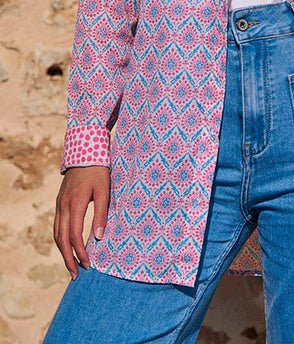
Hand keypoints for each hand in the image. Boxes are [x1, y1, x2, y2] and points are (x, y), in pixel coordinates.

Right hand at [53, 165, 109, 279]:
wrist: (85, 151)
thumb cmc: (99, 170)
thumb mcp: (104, 190)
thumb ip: (102, 214)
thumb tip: (98, 239)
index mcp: (75, 204)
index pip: (75, 236)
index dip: (81, 253)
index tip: (88, 265)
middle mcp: (64, 206)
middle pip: (61, 239)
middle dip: (68, 258)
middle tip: (75, 275)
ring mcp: (60, 203)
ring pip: (56, 233)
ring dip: (62, 251)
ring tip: (70, 265)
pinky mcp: (60, 201)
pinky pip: (56, 225)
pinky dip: (60, 239)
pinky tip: (67, 245)